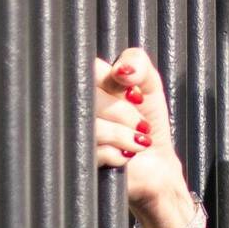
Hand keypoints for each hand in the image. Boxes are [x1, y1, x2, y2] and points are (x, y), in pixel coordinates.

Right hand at [92, 46, 199, 227]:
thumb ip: (137, 62)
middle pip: (86, 96)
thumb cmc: (148, 122)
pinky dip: (117, 153)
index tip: (132, 93)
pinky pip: (93, 150)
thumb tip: (121, 70)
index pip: (87, 69)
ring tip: (138, 142)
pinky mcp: (77, 160)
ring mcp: (73, 133)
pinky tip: (125, 157)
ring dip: (123, 134)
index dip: (112, 80)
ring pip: (90, 125)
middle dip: (123, 111)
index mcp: (88, 83)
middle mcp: (74, 106)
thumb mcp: (150, 85)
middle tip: (140, 123)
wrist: (155, 165)